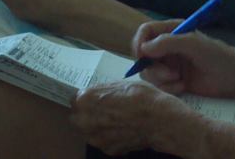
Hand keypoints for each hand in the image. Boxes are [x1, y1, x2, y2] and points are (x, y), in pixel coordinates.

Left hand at [70, 80, 187, 155]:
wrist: (158, 119)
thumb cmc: (140, 96)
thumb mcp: (118, 84)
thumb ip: (102, 91)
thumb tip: (97, 95)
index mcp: (84, 100)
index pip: (75, 99)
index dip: (87, 99)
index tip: (95, 99)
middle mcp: (84, 121)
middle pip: (78, 118)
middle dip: (87, 114)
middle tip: (103, 110)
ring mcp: (95, 138)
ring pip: (89, 132)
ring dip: (96, 127)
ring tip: (115, 120)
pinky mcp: (107, 150)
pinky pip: (103, 142)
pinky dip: (109, 137)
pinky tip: (123, 130)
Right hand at [131, 20, 234, 97]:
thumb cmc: (218, 56)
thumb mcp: (193, 44)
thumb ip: (168, 42)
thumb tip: (144, 48)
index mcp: (172, 31)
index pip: (145, 32)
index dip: (139, 42)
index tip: (141, 56)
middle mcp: (167, 47)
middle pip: (143, 55)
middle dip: (152, 67)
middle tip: (169, 74)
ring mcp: (169, 64)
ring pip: (148, 73)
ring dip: (161, 79)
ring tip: (179, 81)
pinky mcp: (173, 81)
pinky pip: (158, 86)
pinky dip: (167, 88)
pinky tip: (183, 87)